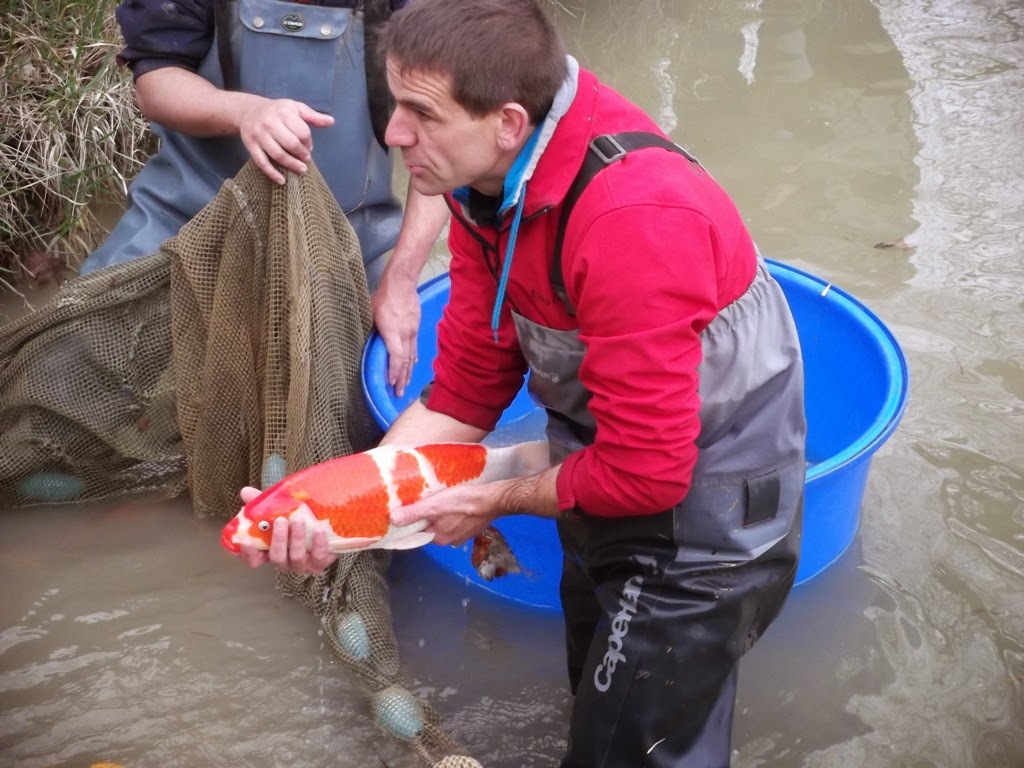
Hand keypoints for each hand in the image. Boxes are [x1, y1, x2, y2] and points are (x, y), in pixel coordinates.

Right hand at [235, 487, 337, 573]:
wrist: (326, 527)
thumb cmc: (297, 521)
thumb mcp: (280, 510)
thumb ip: (262, 504)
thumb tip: (246, 491)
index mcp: (271, 552)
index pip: (254, 560)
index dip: (248, 553)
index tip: (246, 540)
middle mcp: (284, 561)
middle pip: (276, 557)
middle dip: (278, 539)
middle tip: (281, 520)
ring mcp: (302, 565)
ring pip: (297, 557)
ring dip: (297, 538)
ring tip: (299, 519)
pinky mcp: (320, 564)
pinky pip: (319, 557)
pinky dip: (318, 543)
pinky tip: (318, 528)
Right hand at [238, 98, 334, 183]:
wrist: (248, 110)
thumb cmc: (277, 111)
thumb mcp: (295, 108)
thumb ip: (313, 116)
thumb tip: (331, 122)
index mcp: (284, 112)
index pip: (302, 132)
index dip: (308, 142)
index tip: (309, 147)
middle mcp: (270, 123)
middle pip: (291, 144)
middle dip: (302, 154)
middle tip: (306, 159)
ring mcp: (259, 135)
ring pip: (277, 154)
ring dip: (291, 165)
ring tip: (301, 169)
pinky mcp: (251, 145)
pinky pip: (261, 162)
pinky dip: (272, 173)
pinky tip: (282, 180)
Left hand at [372, 271, 420, 397]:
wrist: (402, 283)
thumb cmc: (383, 297)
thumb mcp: (371, 314)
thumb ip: (374, 331)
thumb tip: (371, 345)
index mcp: (393, 332)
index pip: (396, 357)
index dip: (395, 372)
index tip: (391, 383)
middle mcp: (405, 334)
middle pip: (406, 362)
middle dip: (402, 379)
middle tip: (399, 394)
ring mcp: (413, 331)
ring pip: (412, 356)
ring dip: (408, 372)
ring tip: (405, 385)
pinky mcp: (416, 327)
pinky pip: (414, 347)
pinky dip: (412, 359)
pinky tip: (412, 366)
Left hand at [390, 483, 501, 545]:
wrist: (493, 499)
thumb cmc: (463, 502)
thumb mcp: (435, 506)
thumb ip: (414, 514)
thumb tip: (393, 520)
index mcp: (439, 538)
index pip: (417, 533)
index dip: (409, 523)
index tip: (402, 514)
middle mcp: (449, 540)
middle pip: (430, 528)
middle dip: (424, 517)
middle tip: (420, 501)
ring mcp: (462, 534)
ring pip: (443, 524)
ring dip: (438, 514)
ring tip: (436, 499)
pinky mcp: (471, 525)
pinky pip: (455, 520)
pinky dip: (451, 513)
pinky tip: (451, 502)